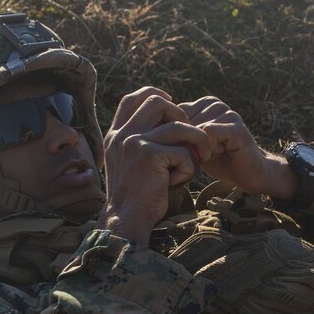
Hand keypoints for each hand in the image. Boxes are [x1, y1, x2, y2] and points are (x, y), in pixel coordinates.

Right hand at [101, 87, 210, 243]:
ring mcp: (134, 142)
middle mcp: (122, 134)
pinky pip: (183, 152)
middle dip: (181, 114)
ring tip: (197, 159)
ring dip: (195, 141)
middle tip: (190, 134)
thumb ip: (141, 142)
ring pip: (178, 126)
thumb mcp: (131, 162)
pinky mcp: (149, 155)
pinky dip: (189, 167)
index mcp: (115, 134)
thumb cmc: (135, 195)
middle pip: (156, 101)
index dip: (155, 94)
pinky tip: (180, 180)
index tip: (173, 105)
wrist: (126, 218)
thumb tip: (171, 124)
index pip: (132, 98)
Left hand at [178, 96, 295, 197]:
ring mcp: (226, 113)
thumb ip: (175, 135)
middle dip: (184, 144)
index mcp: (202, 104)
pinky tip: (211, 157)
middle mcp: (214, 103)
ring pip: (195, 130)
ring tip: (205, 157)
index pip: (173, 114)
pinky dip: (206, 150)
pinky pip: (209, 135)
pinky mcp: (236, 127)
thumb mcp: (192, 145)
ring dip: (196, 149)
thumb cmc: (218, 160)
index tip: (177, 152)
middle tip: (192, 157)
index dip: (172, 136)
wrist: (248, 173)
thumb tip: (146, 132)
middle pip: (183, 122)